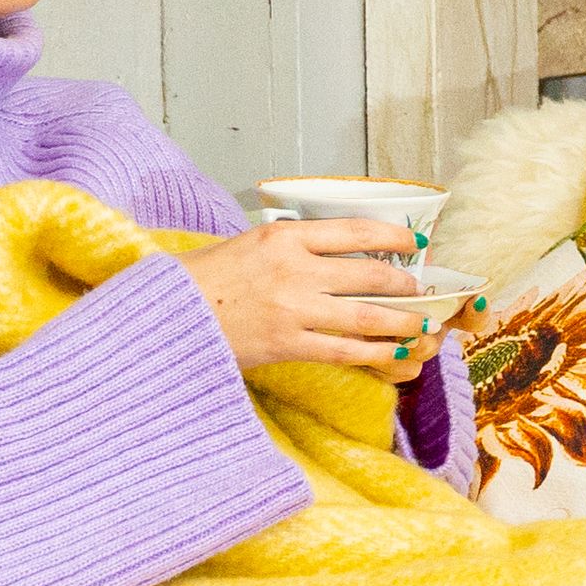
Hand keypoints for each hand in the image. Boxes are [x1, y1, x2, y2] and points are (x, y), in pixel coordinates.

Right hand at [189, 215, 439, 381]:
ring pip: (368, 315)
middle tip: (420, 290)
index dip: (395, 235)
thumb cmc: (200, 279)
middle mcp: (295, 269)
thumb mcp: (246, 243)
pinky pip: (346, 350)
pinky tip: (395, 354)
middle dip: (405, 284)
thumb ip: (288, 245)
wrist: (164, 315)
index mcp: (283, 235)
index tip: (415, 241)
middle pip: (371, 274)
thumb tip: (330, 250)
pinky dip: (377, 353)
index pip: (356, 230)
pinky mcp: (288, 345)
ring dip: (403, 321)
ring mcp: (294, 309)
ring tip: (421, 326)